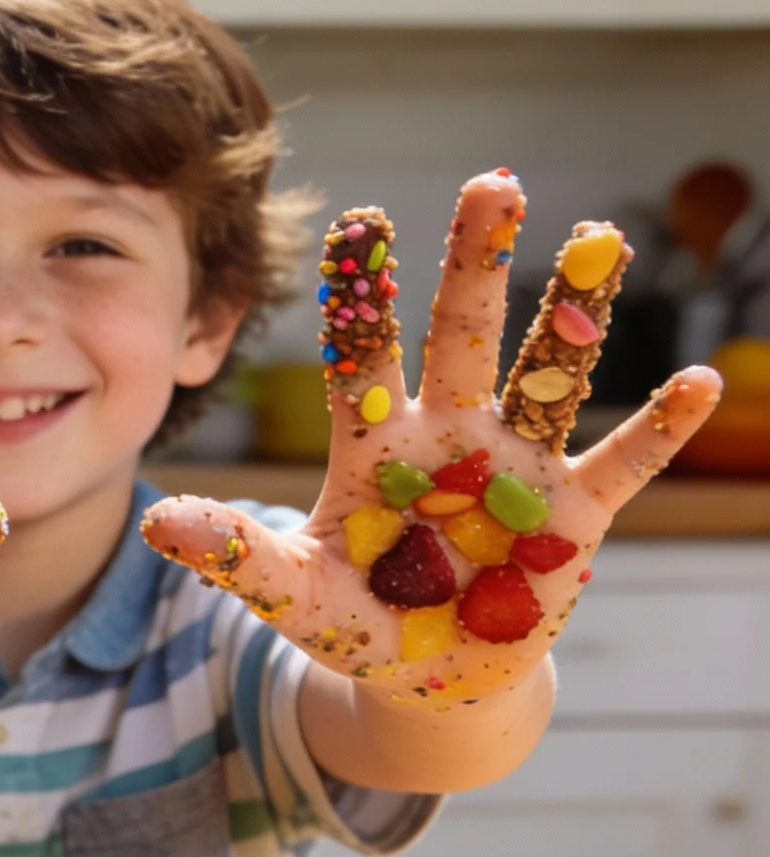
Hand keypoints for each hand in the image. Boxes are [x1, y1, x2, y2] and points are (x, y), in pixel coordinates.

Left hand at [143, 172, 721, 701]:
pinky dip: (657, 428)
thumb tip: (158, 522)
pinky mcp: (575, 518)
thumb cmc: (360, 619)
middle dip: (474, 263)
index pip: (363, 354)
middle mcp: (450, 435)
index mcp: (376, 443)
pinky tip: (697, 381)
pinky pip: (619, 464)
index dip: (363, 293)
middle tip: (492, 182)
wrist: (434, 674)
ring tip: (601, 239)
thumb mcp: (293, 593)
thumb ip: (235, 554)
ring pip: (547, 377)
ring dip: (574, 313)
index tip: (359, 218)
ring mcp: (516, 469)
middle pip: (460, 336)